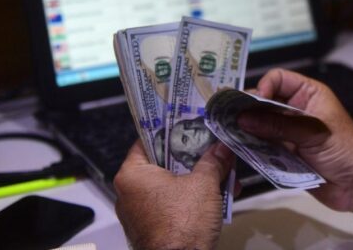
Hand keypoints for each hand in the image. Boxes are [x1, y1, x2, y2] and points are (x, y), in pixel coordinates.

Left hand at [114, 141, 233, 249]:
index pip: (148, 140)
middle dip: (193, 158)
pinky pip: (172, 204)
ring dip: (198, 180)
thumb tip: (222, 147)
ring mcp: (139, 213)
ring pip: (172, 185)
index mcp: (132, 174)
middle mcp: (129, 192)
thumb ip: (214, 160)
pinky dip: (193, 199)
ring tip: (224, 176)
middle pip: (164, 163)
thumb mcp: (204, 183)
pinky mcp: (152, 228)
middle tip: (212, 149)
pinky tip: (218, 197)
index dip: (171, 130)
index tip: (189, 123)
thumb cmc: (182, 223)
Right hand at [238, 68, 352, 211]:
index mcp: (308, 94)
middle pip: (265, 102)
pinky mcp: (285, 153)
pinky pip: (263, 146)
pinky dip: (252, 147)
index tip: (252, 102)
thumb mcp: (312, 132)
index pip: (279, 79)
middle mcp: (296, 110)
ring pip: (261, 125)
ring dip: (247, 129)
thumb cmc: (345, 149)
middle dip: (248, 109)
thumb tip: (244, 117)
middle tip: (228, 118)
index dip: (264, 86)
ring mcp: (289, 132)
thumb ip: (278, 124)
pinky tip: (238, 148)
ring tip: (228, 133)